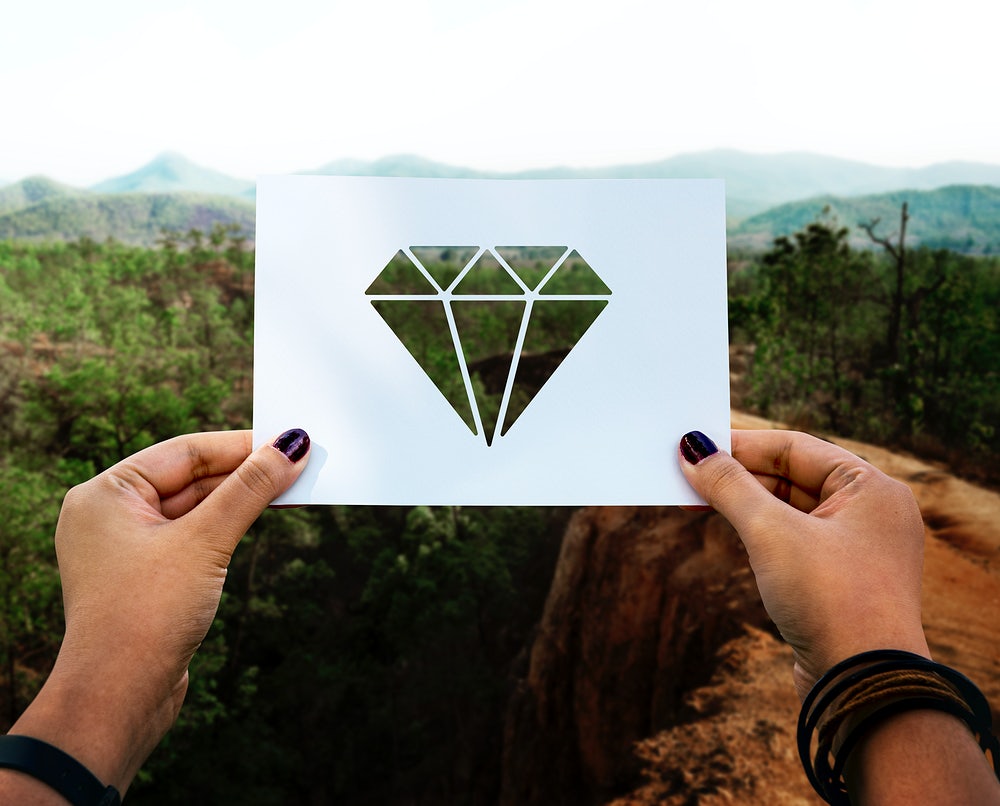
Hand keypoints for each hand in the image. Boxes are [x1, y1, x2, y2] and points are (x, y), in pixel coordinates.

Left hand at [5, 428, 309, 797]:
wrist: (118, 700)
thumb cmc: (145, 616)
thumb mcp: (206, 541)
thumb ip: (250, 489)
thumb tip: (291, 446)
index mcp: (106, 494)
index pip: (185, 451)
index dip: (241, 445)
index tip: (289, 441)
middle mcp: (111, 515)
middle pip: (192, 477)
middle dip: (246, 473)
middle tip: (299, 464)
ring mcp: (128, 547)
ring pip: (196, 507)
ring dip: (241, 500)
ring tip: (291, 488)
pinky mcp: (148, 576)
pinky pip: (194, 536)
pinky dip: (227, 527)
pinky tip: (260, 519)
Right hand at [678, 429, 928, 698]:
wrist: (864, 689)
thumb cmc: (831, 600)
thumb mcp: (771, 533)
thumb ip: (729, 486)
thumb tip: (693, 450)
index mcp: (872, 488)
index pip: (794, 447)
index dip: (740, 445)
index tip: (693, 445)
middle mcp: (870, 514)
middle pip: (790, 476)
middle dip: (737, 476)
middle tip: (685, 474)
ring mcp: (856, 550)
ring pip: (788, 510)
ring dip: (743, 505)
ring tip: (694, 500)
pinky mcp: (838, 582)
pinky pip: (791, 541)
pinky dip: (757, 533)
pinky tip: (726, 532)